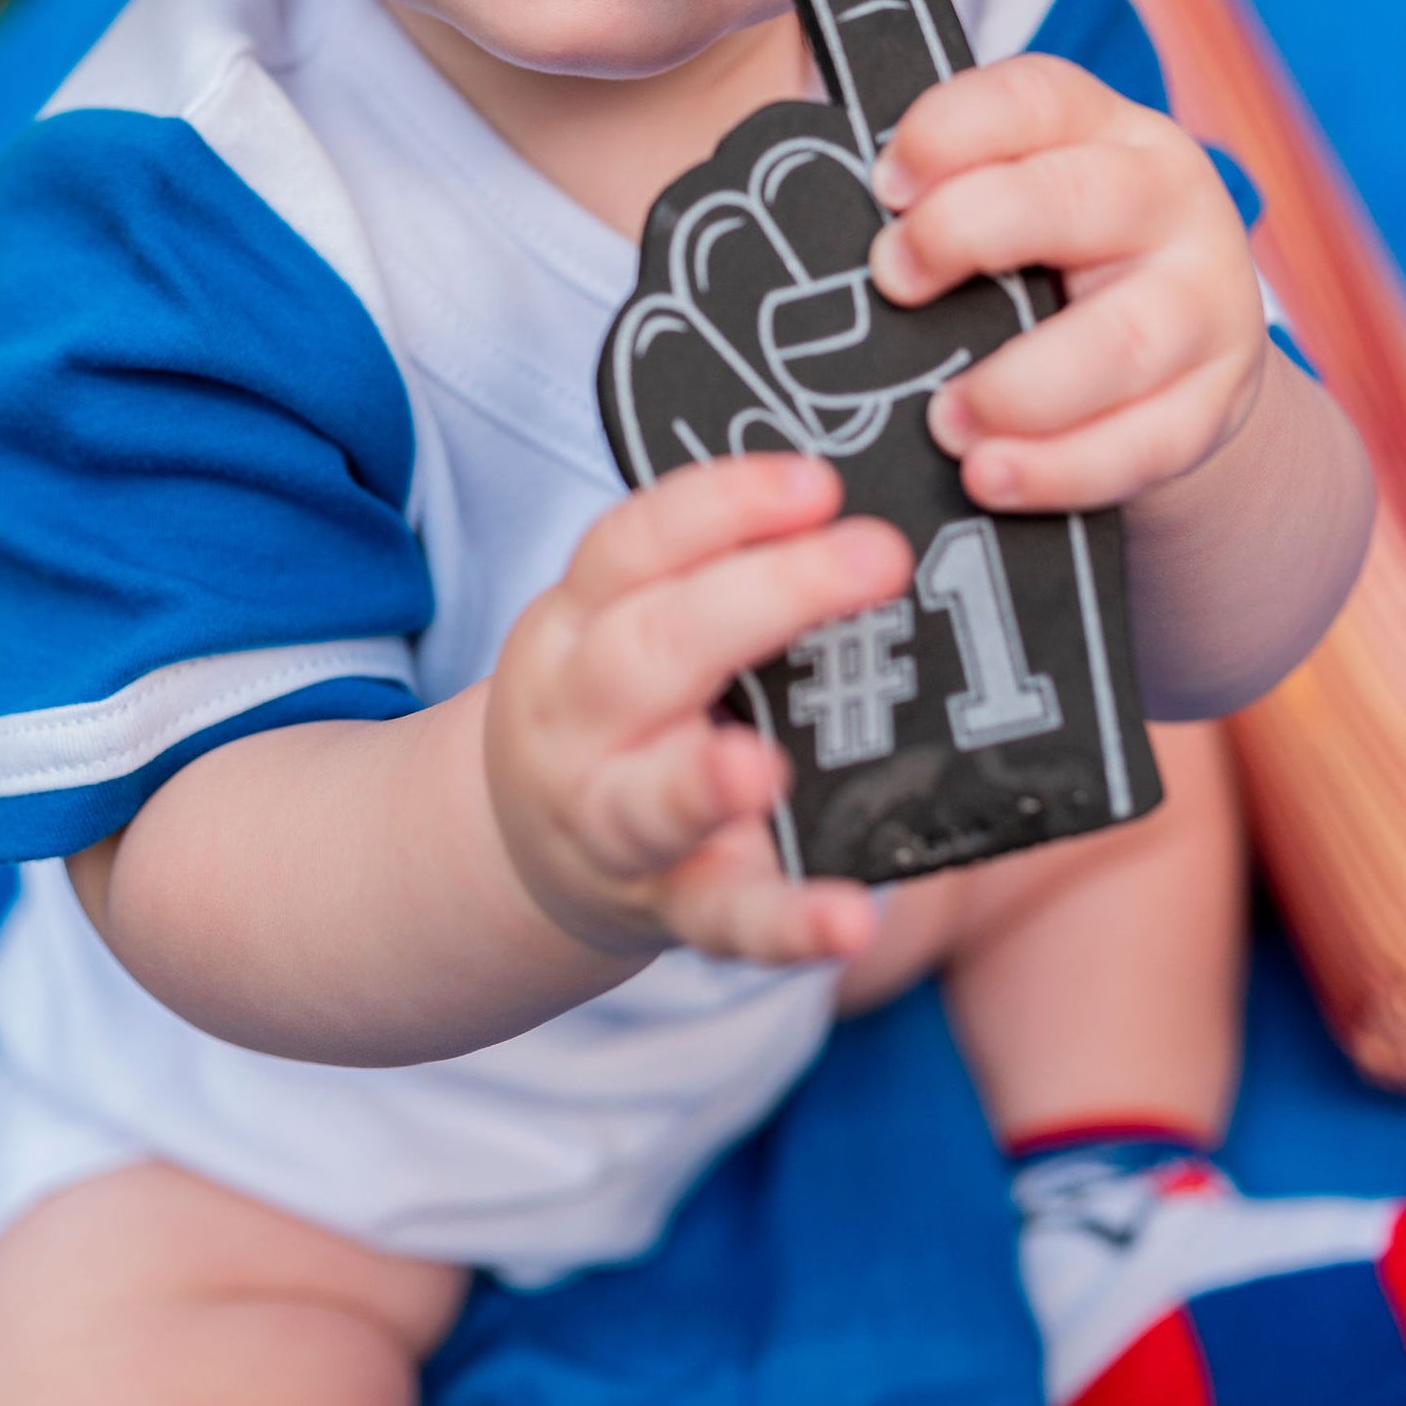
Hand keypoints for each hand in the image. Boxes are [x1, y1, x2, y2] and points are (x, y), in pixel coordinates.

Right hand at [484, 453, 908, 965]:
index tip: (818, 481)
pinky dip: (784, 924)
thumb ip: (708, 570)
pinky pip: (723, 919)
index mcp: (575, 624)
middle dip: (762, 598)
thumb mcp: (620, 619)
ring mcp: (613, 821)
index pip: (632, 546)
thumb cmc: (620, 705)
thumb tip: (849, 505)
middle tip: (877, 556)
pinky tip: (849, 919)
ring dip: (702, 784)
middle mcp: (581, 718)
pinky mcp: (671, 908)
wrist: (528, 843)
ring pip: (649, 801)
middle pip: (649, 650)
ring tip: (764, 768)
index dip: (723, 507)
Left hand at [867, 54, 1265, 514]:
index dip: (952, 130)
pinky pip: (1148, 443)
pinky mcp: (1216, 402)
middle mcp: (1166, 198)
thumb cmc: (1049, 264)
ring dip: (1020, 386)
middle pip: (1080, 199)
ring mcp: (1206, 301)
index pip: (1035, 95)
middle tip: (894, 283)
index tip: (883, 183)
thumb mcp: (1010, 203)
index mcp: (1102, 127)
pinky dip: (1062, 469)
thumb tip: (800, 221)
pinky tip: (990, 478)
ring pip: (1124, 339)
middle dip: (973, 235)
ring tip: (944, 422)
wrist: (1177, 356)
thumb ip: (939, 197)